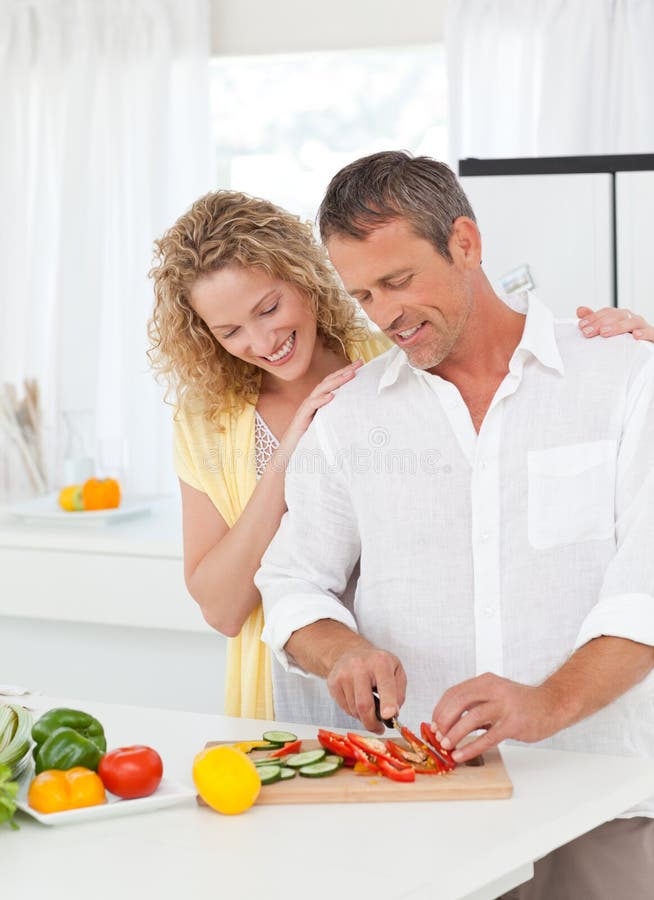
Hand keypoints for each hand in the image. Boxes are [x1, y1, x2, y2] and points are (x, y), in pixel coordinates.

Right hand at [278, 358, 363, 455]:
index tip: (361, 364)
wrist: (290, 453)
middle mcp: (312, 401)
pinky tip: (331, 397)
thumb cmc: (309, 440)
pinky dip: (321, 400)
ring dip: (336, 381)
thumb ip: (338, 417)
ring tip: (350, 375)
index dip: (345, 372)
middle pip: (328, 381)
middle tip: (359, 363)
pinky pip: (310, 407)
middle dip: (344, 371)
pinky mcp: (301, 418)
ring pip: (320, 390)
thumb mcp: (327, 425)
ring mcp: (306, 409)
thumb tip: (358, 413)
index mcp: (319, 401)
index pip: (333, 383)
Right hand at [327, 643, 406, 733]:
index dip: (387, 703)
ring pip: (354, 709)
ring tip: (369, 707)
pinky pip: (344, 708)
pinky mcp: (333, 682)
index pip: (385, 686)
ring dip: (363, 716)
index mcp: (380, 662)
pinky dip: (353, 712)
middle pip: (364, 704)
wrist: (353, 652)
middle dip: (372, 723)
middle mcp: (359, 666)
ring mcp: (343, 674)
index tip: (389, 716)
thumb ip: (399, 693)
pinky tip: (358, 701)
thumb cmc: (377, 664)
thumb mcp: (396, 671)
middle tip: (379, 728)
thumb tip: (393, 714)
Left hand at [430, 673, 562, 762]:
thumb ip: (475, 705)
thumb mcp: (495, 695)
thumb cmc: (520, 703)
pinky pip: (487, 737)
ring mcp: (504, 706)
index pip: (454, 692)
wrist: (552, 705)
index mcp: (485, 681)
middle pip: (459, 701)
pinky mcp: (513, 724)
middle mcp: (493, 689)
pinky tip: (461, 755)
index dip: (440, 709)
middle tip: (437, 735)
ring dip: (455, 733)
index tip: (433, 723)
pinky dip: (471, 747)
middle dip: (444, 720)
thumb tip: (449, 723)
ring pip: (472, 718)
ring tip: (446, 746)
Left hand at [577, 306, 653, 341]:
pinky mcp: (652, 336)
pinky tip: (636, 336)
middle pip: (617, 315)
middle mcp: (631, 319)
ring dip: (618, 326)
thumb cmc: (626, 342)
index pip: (607, 312)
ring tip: (604, 332)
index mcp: (621, 317)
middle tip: (587, 332)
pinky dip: (644, 333)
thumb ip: (596, 321)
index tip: (581, 326)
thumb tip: (580, 310)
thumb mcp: (609, 332)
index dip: (594, 317)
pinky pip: (650, 333)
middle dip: (601, 322)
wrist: (646, 352)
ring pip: (633, 321)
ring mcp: (643, 327)